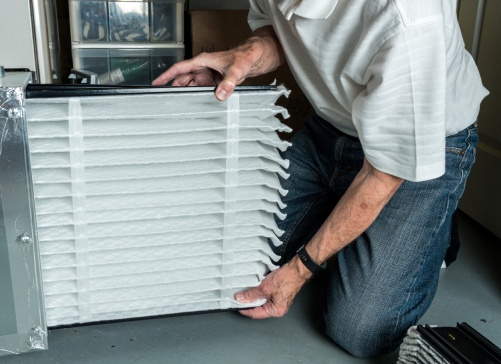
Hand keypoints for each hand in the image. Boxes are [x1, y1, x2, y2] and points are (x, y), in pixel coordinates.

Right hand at [152, 26, 283, 100]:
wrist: (254, 58)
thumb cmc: (244, 58)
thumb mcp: (236, 70)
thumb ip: (228, 83)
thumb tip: (220, 95)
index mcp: (202, 62)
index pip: (180, 68)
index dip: (167, 75)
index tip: (156, 83)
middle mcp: (203, 68)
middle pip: (182, 78)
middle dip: (173, 88)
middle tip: (163, 100)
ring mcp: (207, 75)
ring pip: (190, 85)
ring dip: (184, 93)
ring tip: (175, 105)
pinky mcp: (213, 81)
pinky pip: (200, 89)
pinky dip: (195, 96)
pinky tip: (193, 105)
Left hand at [235, 256, 311, 318]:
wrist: (296, 269)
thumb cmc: (286, 279)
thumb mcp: (264, 288)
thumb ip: (251, 295)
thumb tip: (241, 299)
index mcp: (275, 311)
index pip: (255, 314)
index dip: (244, 309)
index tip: (236, 305)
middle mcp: (278, 308)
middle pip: (258, 308)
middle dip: (249, 303)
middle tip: (240, 297)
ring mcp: (279, 301)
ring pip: (262, 302)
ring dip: (254, 297)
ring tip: (247, 291)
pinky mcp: (279, 294)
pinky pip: (266, 296)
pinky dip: (260, 293)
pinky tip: (255, 287)